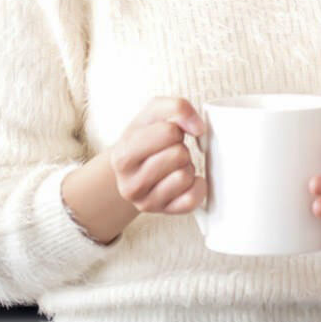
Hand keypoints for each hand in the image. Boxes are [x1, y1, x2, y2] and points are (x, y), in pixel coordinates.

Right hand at [109, 97, 207, 214]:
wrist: (133, 166)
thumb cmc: (145, 136)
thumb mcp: (152, 113)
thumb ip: (176, 108)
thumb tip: (198, 127)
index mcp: (122, 156)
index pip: (169, 132)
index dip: (175, 128)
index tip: (167, 133)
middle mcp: (130, 184)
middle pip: (179, 154)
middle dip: (180, 147)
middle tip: (168, 151)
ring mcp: (146, 203)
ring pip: (186, 175)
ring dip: (186, 166)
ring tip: (172, 166)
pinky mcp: (165, 213)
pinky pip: (193, 198)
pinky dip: (196, 185)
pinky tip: (184, 181)